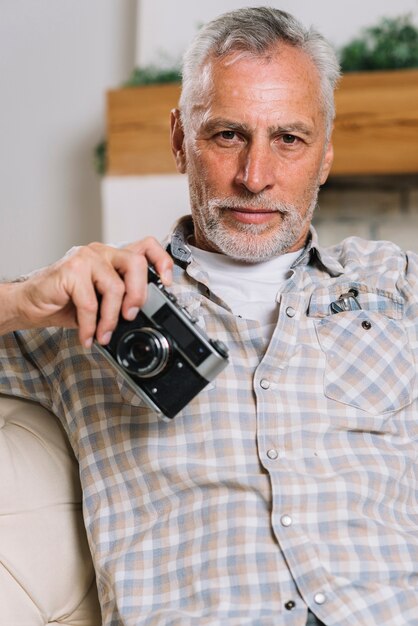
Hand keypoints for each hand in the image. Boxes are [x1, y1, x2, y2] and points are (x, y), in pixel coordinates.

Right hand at [6, 237, 172, 347]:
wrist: (31, 304)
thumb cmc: (66, 302)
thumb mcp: (101, 302)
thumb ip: (121, 301)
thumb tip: (142, 317)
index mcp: (113, 258)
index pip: (146, 246)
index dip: (162, 261)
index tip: (167, 282)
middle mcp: (102, 253)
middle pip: (136, 263)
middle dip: (138, 295)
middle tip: (130, 316)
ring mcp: (86, 258)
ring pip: (115, 287)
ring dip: (111, 318)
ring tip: (103, 334)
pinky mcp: (71, 270)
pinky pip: (91, 303)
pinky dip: (90, 326)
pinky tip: (87, 336)